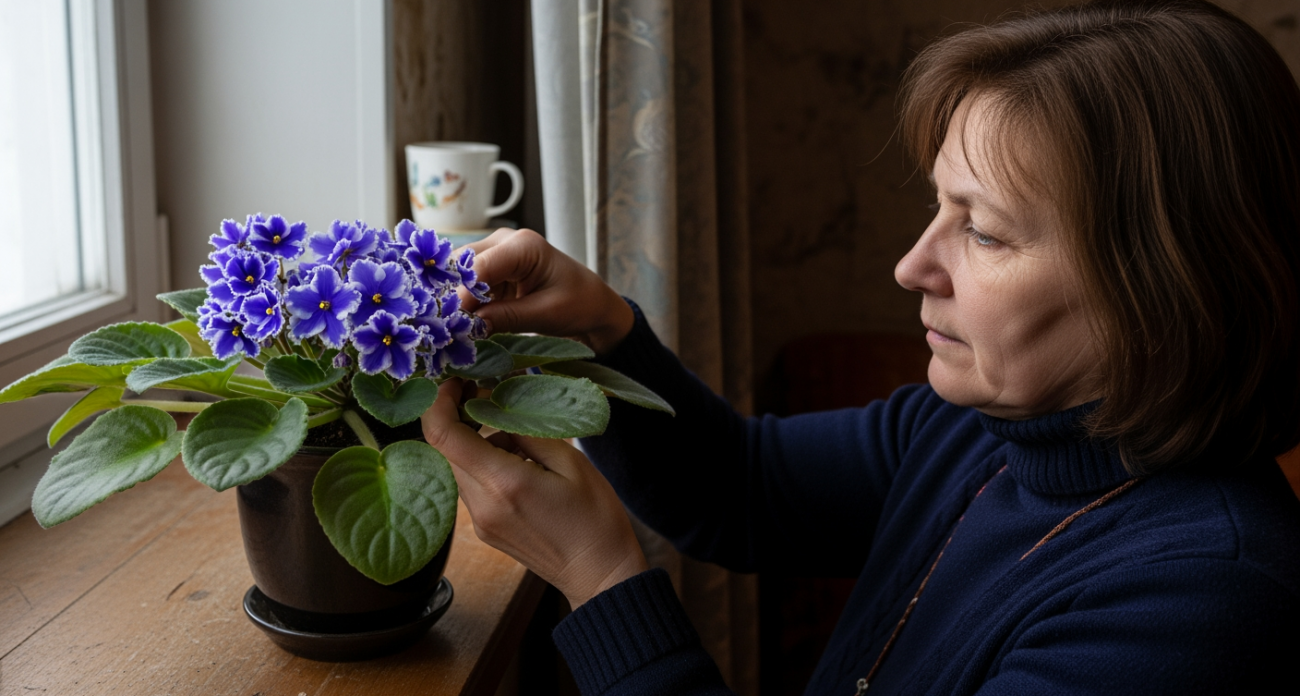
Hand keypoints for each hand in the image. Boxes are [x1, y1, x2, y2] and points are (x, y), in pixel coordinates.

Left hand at [421, 378, 648, 608]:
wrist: (600, 575)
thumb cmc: (596, 518)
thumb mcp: (571, 462)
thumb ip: (529, 432)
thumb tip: (498, 411)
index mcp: (503, 483)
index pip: (443, 437)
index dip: (440, 403)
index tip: (457, 382)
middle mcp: (482, 505)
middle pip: (446, 449)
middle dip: (460, 418)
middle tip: (491, 397)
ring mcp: (480, 522)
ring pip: (458, 466)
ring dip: (476, 442)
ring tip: (520, 437)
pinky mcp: (485, 530)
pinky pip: (471, 485)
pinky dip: (485, 464)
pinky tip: (520, 463)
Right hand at [458, 228, 633, 354]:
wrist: (593, 304)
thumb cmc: (578, 304)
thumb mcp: (545, 314)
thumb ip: (506, 317)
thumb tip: (468, 325)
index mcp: (523, 245)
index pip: (477, 267)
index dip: (460, 295)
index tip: (451, 323)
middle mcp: (505, 241)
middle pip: (461, 265)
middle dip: (453, 295)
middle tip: (448, 327)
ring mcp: (497, 253)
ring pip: (459, 274)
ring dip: (457, 300)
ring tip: (455, 327)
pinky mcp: (493, 269)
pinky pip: (468, 283)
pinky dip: (465, 302)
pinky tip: (466, 322)